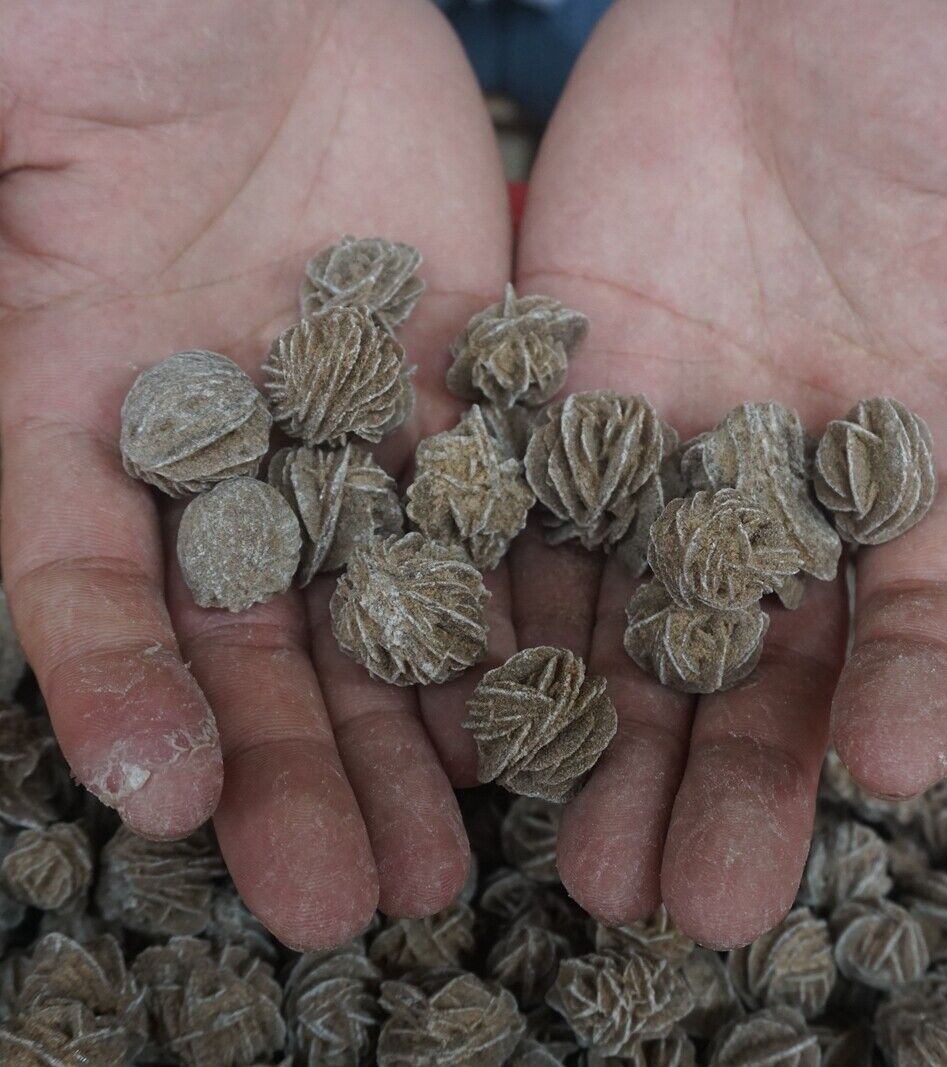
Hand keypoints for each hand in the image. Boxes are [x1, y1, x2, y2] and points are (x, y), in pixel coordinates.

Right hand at [0, 0, 513, 947]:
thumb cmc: (111, 27)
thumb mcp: (12, 111)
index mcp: (83, 404)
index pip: (84, 584)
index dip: (116, 691)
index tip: (159, 799)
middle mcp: (224, 448)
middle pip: (256, 638)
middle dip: (296, 768)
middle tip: (348, 901)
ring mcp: (349, 426)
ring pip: (383, 606)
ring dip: (411, 734)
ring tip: (449, 860)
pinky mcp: (457, 389)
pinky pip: (491, 514)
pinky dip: (510, 610)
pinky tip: (542, 706)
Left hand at [512, 0, 946, 944]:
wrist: (774, 4)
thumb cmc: (934, 64)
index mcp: (906, 454)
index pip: (913, 612)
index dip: (909, 693)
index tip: (895, 783)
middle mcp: (770, 483)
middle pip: (749, 662)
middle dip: (724, 781)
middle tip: (688, 907)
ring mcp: (649, 449)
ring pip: (621, 625)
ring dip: (601, 743)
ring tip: (576, 863)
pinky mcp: (549, 400)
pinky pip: (518, 525)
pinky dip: (500, 615)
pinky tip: (478, 710)